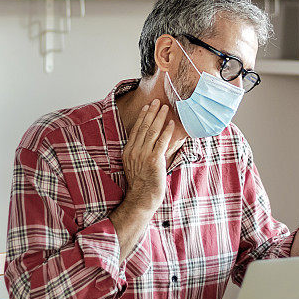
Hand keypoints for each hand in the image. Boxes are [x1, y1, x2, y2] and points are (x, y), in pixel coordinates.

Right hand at [119, 99, 174, 215]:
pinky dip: (167, 131)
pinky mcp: (154, 159)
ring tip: (165, 108)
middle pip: (144, 127)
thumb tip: (148, 142)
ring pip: (152, 131)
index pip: (136, 129)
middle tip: (157, 101)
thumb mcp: (134, 165)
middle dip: (151, 112)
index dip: (142, 117)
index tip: (146, 107)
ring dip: (159, 117)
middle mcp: (134, 151)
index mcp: (128, 151)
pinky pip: (162, 141)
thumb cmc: (141, 184)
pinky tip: (170, 123)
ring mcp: (144, 155)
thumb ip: (139, 153)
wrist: (142, 197)